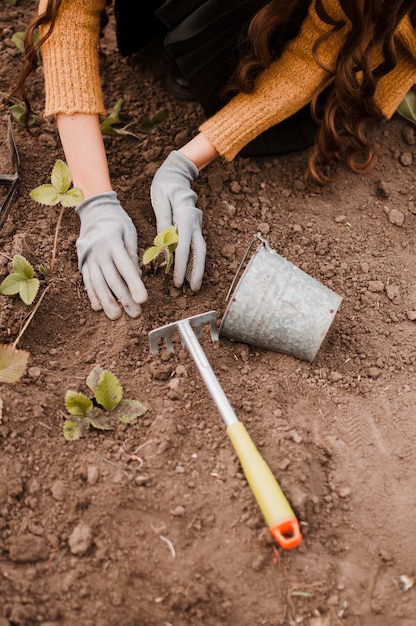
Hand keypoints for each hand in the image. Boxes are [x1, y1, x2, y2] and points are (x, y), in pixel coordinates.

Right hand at [75, 191, 147, 318]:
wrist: (93, 209)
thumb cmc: (117, 221)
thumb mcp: (129, 231)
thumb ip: (132, 253)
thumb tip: (137, 276)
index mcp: (113, 241)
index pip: (125, 267)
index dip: (134, 284)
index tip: (143, 300)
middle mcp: (98, 250)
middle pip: (112, 278)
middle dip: (124, 298)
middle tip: (135, 313)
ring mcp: (88, 257)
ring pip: (97, 282)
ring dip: (107, 301)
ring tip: (116, 316)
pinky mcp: (82, 261)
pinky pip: (86, 280)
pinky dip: (92, 294)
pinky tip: (98, 307)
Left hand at [150, 150, 205, 290]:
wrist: (176, 172)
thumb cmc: (165, 186)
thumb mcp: (160, 202)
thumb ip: (163, 225)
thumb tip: (164, 247)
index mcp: (186, 216)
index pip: (184, 246)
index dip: (181, 265)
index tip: (176, 280)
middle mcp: (195, 221)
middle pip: (199, 251)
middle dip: (196, 272)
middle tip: (192, 289)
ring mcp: (196, 224)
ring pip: (200, 249)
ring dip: (197, 268)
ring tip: (193, 285)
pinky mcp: (193, 226)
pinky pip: (196, 245)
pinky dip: (195, 259)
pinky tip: (190, 271)